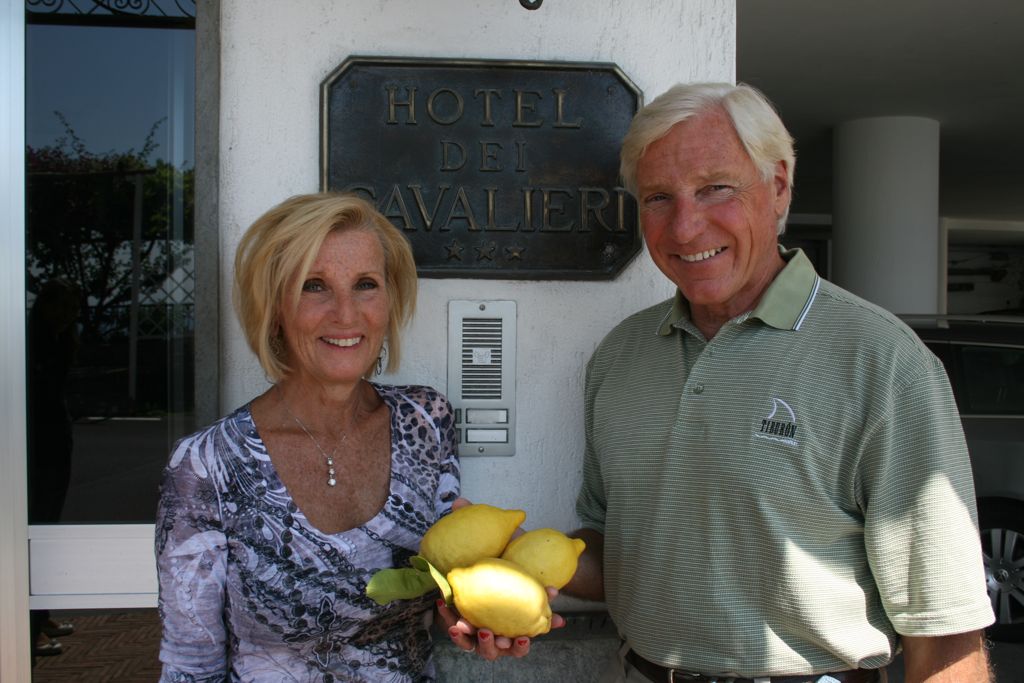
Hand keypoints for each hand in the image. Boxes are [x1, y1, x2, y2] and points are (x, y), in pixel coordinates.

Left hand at [436, 589, 565, 660]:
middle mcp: (493, 643)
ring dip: (463, 636)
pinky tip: (442, 604)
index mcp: (511, 639)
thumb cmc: (510, 599)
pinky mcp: (459, 628)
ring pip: (469, 644)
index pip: (518, 648)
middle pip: (491, 652)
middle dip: (487, 644)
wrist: (485, 591)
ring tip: (460, 625)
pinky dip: (446, 617)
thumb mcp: (525, 597)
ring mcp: (474, 638)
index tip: (522, 637)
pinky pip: (452, 626)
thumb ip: (540, 596)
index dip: (520, 646)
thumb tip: (555, 591)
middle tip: (485, 631)